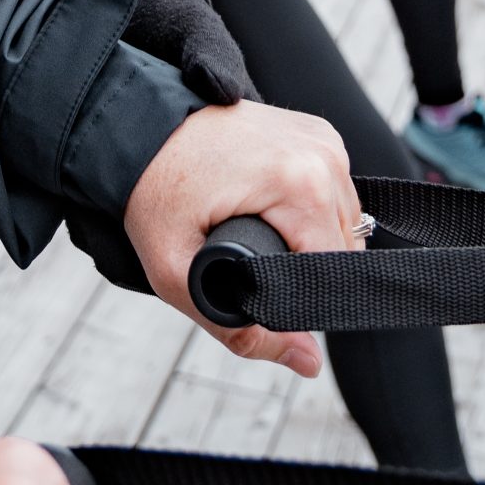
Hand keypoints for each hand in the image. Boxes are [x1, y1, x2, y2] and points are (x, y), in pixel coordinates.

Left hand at [122, 98, 359, 378]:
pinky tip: (273, 215)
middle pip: (345, 251)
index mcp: (299, 183)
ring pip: (347, 225)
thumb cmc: (152, 191)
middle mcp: (323, 155)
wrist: (138, 123)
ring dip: (314, 244)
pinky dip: (313, 214)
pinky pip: (336, 195)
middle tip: (245, 263)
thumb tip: (309, 362)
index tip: (257, 293)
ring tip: (257, 235)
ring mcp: (324, 140)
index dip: (300, 301)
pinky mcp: (320, 134)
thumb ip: (241, 329)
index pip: (335, 274)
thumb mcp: (176, 269)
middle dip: (305, 273)